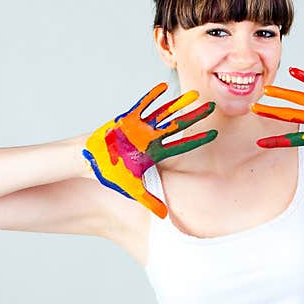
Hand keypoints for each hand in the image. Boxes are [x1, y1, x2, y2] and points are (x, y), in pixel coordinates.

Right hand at [83, 82, 216, 217]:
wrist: (90, 160)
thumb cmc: (111, 172)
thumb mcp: (132, 188)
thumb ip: (149, 200)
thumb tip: (163, 217)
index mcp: (155, 152)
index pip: (182, 144)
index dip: (198, 139)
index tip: (214, 134)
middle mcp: (151, 137)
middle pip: (178, 124)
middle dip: (195, 116)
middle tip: (212, 107)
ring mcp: (140, 126)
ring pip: (164, 112)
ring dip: (178, 103)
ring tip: (194, 94)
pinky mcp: (127, 118)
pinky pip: (142, 104)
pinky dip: (151, 96)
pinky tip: (163, 86)